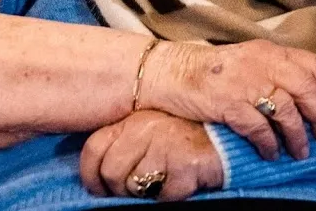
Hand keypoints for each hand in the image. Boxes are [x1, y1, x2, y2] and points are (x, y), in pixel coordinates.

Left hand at [80, 111, 222, 200]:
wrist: (226, 133)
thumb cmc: (181, 134)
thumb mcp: (147, 127)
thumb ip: (123, 141)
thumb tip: (99, 175)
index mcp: (130, 119)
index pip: (93, 148)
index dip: (90, 176)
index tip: (97, 189)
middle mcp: (144, 129)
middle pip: (111, 172)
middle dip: (119, 190)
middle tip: (134, 191)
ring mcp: (164, 146)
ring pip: (135, 186)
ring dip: (146, 193)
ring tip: (160, 182)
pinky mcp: (185, 166)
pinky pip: (164, 196)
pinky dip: (170, 196)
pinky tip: (180, 183)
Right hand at [144, 40, 315, 160]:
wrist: (171, 72)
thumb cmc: (212, 70)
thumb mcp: (247, 59)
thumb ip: (274, 69)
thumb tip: (308, 90)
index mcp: (267, 51)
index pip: (309, 62)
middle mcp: (260, 64)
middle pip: (306, 89)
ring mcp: (245, 83)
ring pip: (287, 112)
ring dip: (298, 136)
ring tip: (299, 152)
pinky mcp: (229, 104)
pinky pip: (260, 128)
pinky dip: (269, 144)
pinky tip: (270, 153)